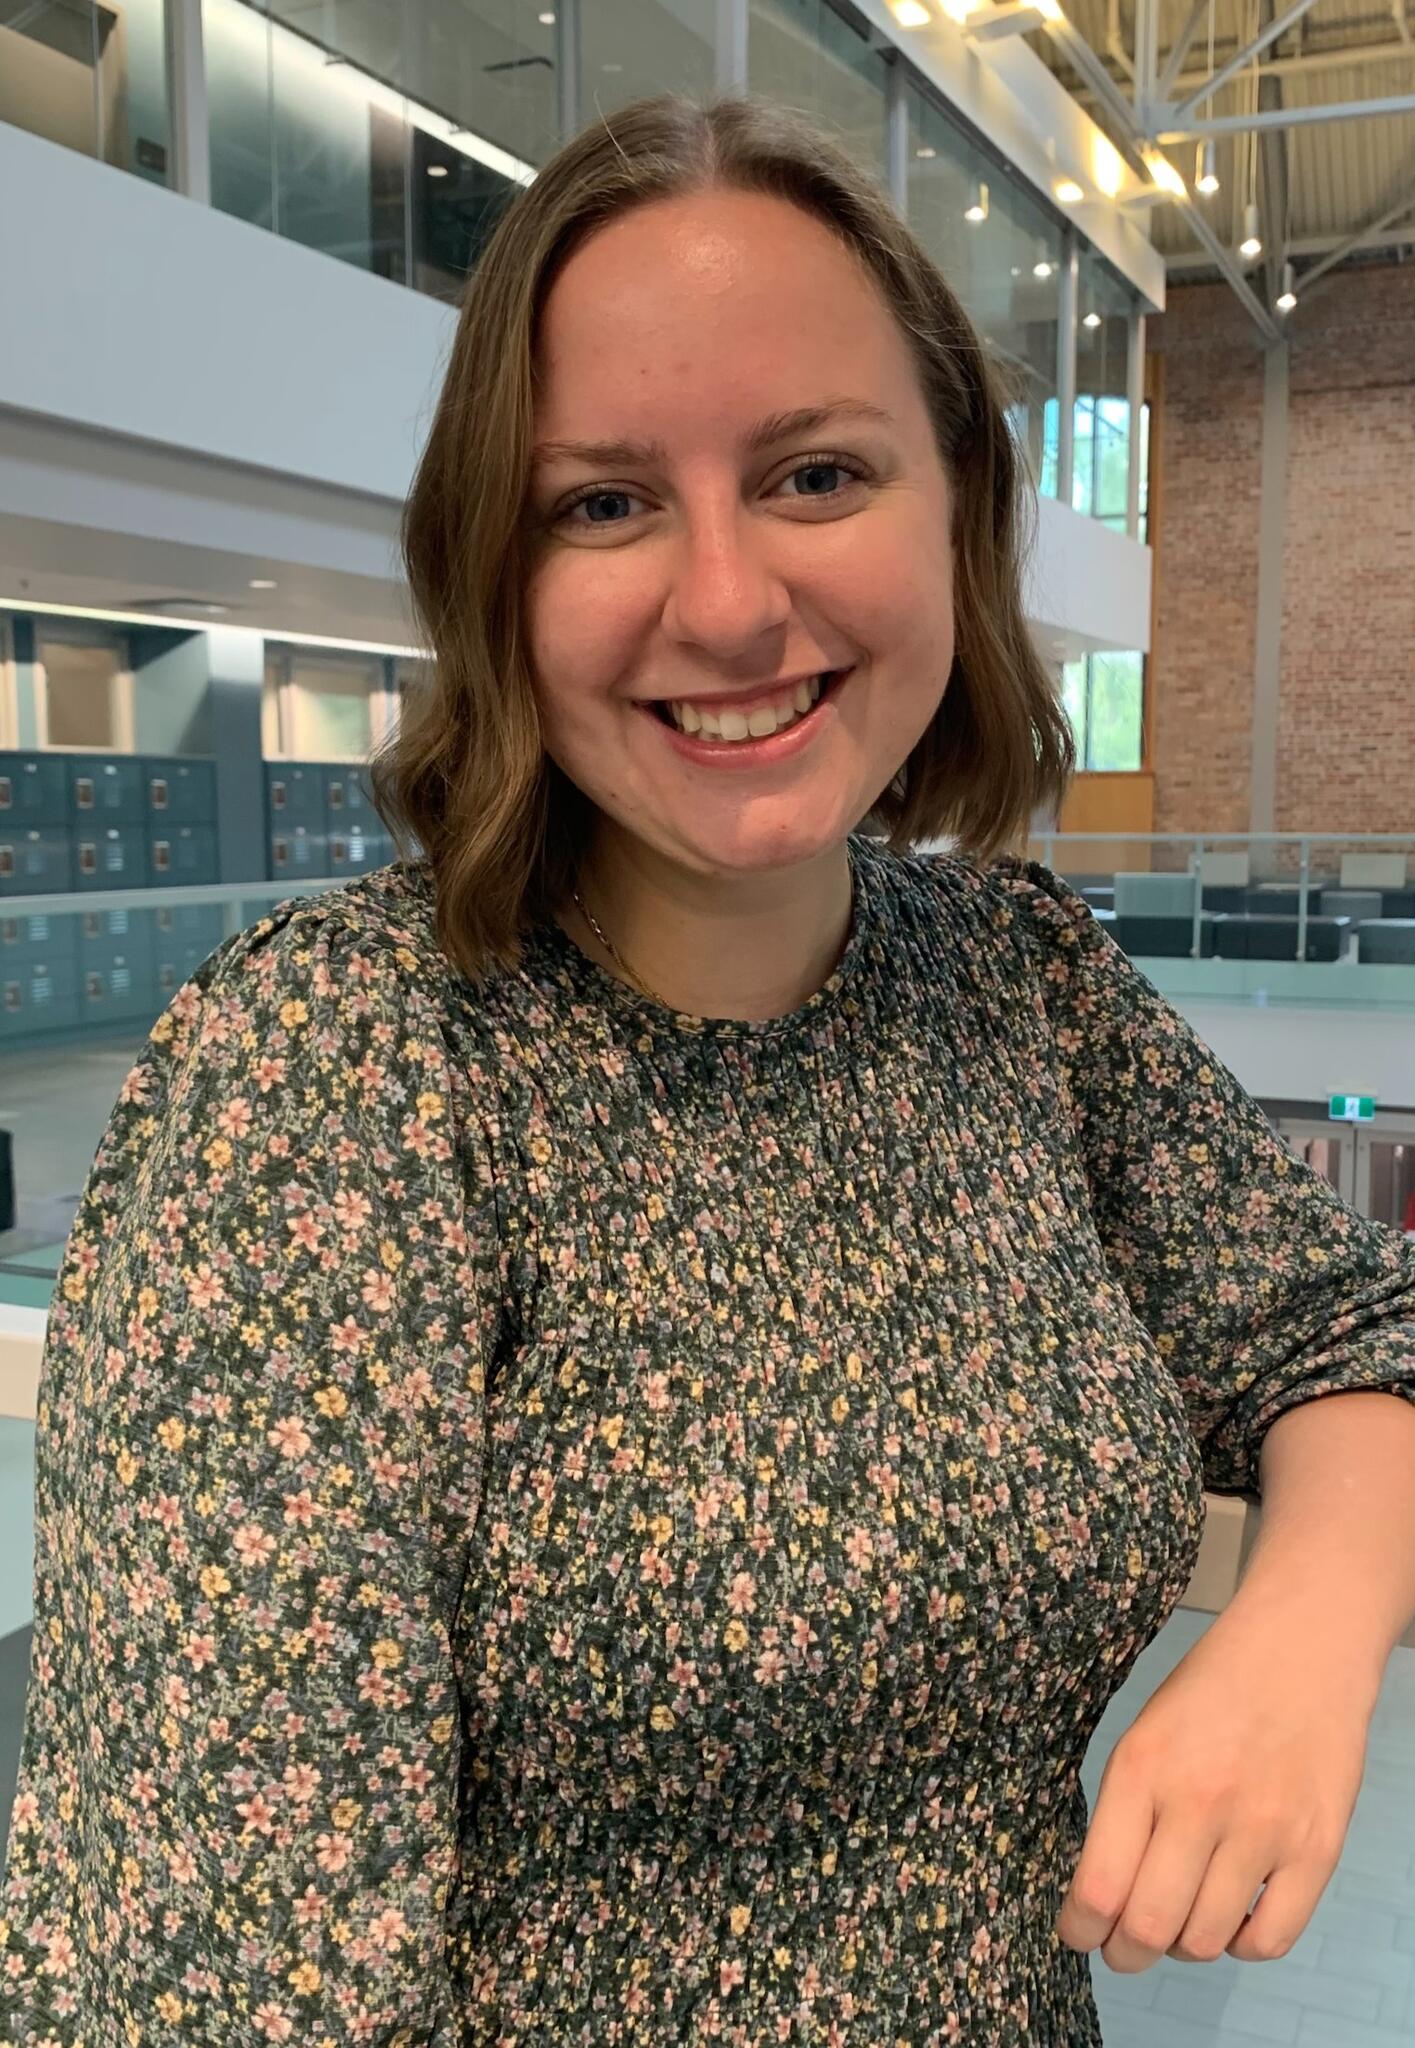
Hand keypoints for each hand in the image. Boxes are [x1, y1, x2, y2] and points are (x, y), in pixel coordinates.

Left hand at [1056, 1600, 1376, 1971]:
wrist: (1300, 1647)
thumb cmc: (1212, 1688)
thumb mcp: (1144, 1734)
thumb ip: (1125, 1810)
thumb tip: (1103, 1894)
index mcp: (1141, 1768)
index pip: (1098, 1886)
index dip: (1080, 1929)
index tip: (1078, 1933)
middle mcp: (1199, 1803)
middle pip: (1148, 1927)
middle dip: (1124, 1954)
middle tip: (1123, 1949)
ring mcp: (1262, 1830)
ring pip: (1205, 1941)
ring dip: (1182, 1947)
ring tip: (1180, 1921)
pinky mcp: (1316, 1849)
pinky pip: (1270, 1939)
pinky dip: (1242, 1945)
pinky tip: (1233, 1917)